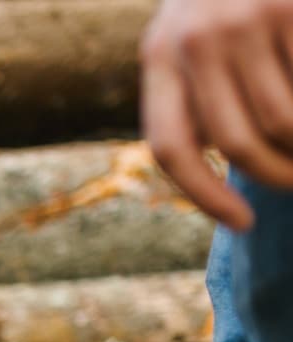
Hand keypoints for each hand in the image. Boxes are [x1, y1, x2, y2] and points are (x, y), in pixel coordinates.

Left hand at [141, 0, 292, 229]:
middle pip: (240, 140)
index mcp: (160, 54)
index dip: (205, 195)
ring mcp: (249, 15)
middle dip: (279, 175)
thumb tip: (233, 178)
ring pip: (286, 118)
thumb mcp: (191, 35)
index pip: (172, 146)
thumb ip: (195, 94)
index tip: (243, 222)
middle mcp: (197, 36)